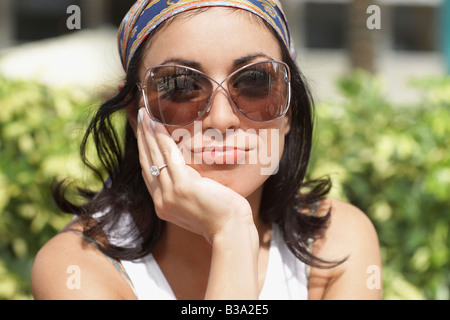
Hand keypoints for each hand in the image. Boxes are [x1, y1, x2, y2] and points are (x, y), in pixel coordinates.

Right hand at [136, 108, 253, 242]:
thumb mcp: (196, 203)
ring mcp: (169, 194)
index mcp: (163, 204)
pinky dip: (162, 138)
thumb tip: (187, 173)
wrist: (230, 230)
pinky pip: (168, 156)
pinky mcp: (182, 187)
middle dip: (142, 138)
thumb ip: (186, 189)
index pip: (149, 173)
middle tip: (140, 117)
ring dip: (148, 133)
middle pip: (147, 162)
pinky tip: (157, 125)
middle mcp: (161, 200)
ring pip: (154, 157)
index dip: (145, 151)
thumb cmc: (221, 216)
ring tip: (145, 115)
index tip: (143, 134)